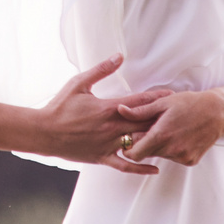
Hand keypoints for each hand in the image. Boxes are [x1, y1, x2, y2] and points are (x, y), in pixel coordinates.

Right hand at [40, 55, 169, 174]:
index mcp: (108, 108)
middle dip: (162, 119)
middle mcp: (111, 128)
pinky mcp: (102, 158)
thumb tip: (119, 55)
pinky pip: (124, 166)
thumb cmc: (60, 106)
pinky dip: (140, 167)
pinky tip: (155, 168)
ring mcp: (108, 145)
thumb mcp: (79, 83)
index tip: (173, 96)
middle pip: (143, 123)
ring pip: (137, 144)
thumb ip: (101, 70)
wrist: (43, 132)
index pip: (139, 102)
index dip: (157, 98)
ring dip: (155, 141)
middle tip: (180, 117)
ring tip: (172, 139)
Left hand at [115, 90, 223, 166]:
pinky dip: (173, 149)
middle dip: (145, 144)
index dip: (129, 148)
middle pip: (147, 155)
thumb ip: (140, 111)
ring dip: (160, 146)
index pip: (134, 154)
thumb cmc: (190, 104)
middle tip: (152, 129)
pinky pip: (174, 158)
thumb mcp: (163, 102)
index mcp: (161, 135)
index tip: (131, 138)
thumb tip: (120, 110)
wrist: (219, 112)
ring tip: (170, 129)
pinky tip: (180, 135)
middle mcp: (171, 150)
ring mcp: (182, 157)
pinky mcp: (191, 161)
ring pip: (161, 156)